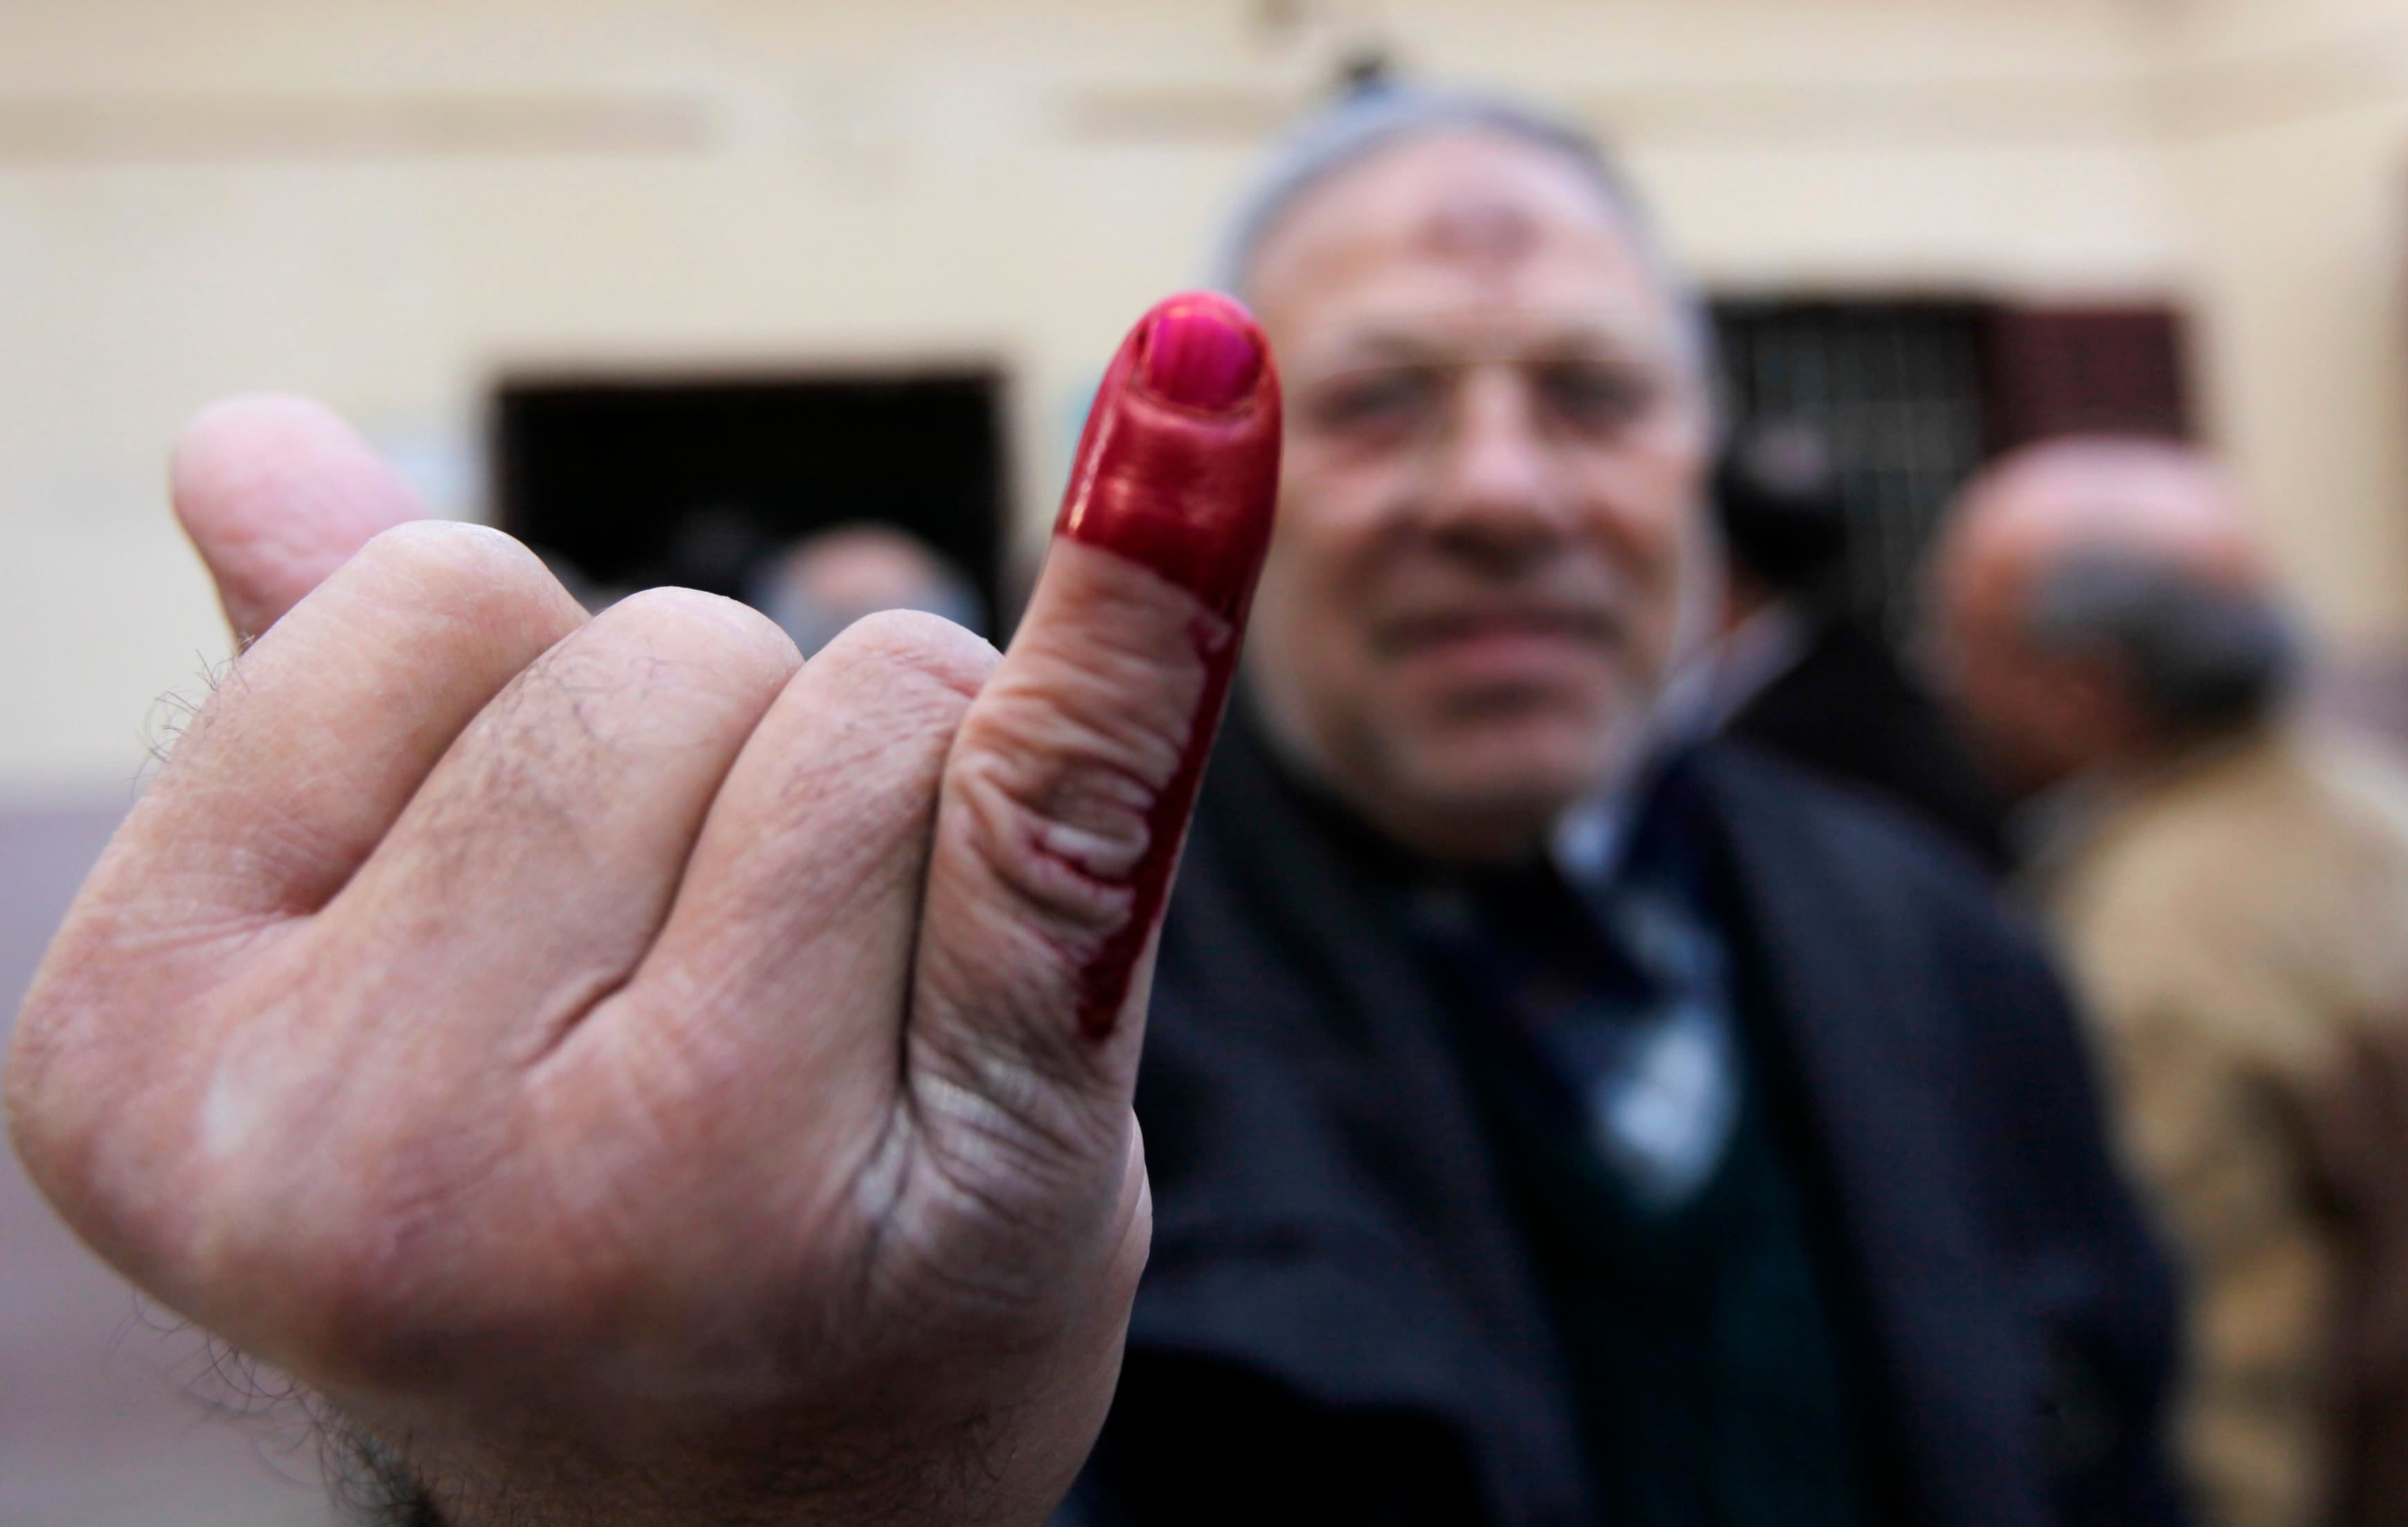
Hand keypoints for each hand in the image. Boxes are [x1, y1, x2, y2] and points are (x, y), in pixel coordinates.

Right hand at [6, 294, 1279, 1525]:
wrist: (765, 1511)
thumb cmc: (567, 1195)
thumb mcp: (395, 968)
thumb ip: (330, 706)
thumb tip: (246, 433)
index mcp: (145, 1051)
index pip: (432, 605)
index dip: (532, 712)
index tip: (543, 943)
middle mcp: (363, 1163)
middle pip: (669, 654)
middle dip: (734, 770)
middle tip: (714, 1024)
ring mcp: (671, 1196)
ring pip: (879, 702)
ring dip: (904, 813)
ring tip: (837, 1050)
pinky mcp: (971, 1187)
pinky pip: (1063, 795)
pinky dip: (1145, 605)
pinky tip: (1194, 413)